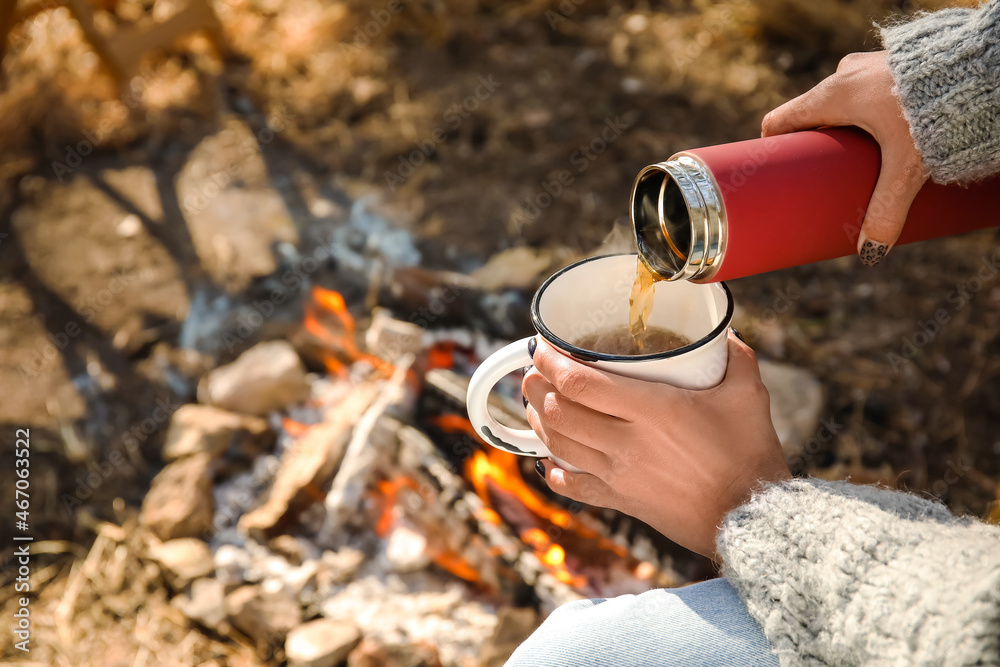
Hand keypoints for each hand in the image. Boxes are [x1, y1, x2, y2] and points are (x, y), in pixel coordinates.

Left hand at [523, 332, 789, 559]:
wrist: (752, 518)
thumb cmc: (751, 454)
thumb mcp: (748, 393)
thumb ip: (733, 355)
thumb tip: (721, 330)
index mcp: (651, 410)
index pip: (579, 382)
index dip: (551, 362)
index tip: (542, 346)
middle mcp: (626, 442)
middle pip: (557, 410)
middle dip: (536, 386)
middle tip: (535, 369)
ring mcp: (618, 475)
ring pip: (557, 444)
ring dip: (537, 419)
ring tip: (535, 401)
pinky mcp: (620, 500)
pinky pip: (571, 485)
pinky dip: (554, 468)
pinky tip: (552, 455)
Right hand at [762, 50, 927, 266]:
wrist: (979, 69)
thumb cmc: (936, 110)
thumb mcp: (907, 167)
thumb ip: (886, 211)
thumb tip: (870, 253)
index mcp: (833, 95)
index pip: (781, 120)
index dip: (772, 146)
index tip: (775, 170)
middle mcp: (845, 74)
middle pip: (811, 114)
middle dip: (813, 144)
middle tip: (821, 175)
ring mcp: (870, 64)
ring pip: (840, 100)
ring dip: (842, 126)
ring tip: (856, 157)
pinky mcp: (894, 62)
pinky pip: (865, 88)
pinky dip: (865, 110)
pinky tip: (882, 129)